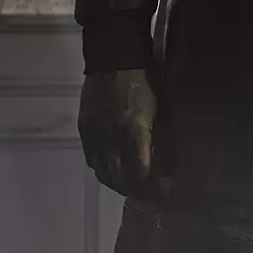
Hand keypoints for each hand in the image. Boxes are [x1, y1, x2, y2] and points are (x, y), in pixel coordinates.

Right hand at [79, 68, 170, 200]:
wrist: (114, 58)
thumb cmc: (147, 81)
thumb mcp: (162, 110)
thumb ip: (162, 141)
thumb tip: (168, 167)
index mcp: (133, 133)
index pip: (141, 176)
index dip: (154, 190)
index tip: (166, 193)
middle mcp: (110, 139)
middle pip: (120, 180)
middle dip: (138, 192)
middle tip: (152, 194)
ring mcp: (94, 135)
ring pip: (103, 173)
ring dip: (119, 184)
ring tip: (133, 185)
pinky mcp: (84, 129)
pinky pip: (92, 159)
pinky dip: (103, 169)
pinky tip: (114, 169)